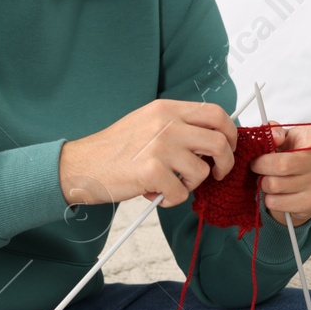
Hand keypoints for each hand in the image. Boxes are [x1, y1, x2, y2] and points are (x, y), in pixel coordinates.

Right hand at [58, 99, 236, 207]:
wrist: (81, 164)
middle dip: (225, 163)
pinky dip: (173, 200)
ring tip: (172, 184)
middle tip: (216, 173)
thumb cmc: (115, 148)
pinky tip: (156, 194)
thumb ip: (178, 124)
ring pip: (202, 172)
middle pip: (219, 141)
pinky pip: (182, 193)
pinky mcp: (152, 172)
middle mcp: (166, 124)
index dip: (230, 133)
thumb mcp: (147, 122)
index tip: (227, 147)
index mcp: (167, 109)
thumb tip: (213, 137)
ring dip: (191, 185)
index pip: (216, 113)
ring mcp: (160, 147)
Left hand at [249, 120, 310, 224]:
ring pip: (274, 185)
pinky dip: (269, 198)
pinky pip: (276, 202)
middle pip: (282, 165)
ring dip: (263, 183)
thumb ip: (274, 132)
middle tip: (256, 164)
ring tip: (269, 178)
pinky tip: (277, 193)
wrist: (301, 184)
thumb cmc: (290, 154)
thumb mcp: (283, 138)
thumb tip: (274, 136)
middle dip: (260, 165)